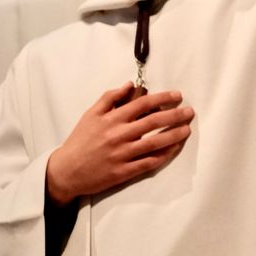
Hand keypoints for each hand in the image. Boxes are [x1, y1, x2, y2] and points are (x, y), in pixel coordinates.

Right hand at [44, 85, 193, 204]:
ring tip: (187, 130)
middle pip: (153, 122)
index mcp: (111, 119)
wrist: (66, 171)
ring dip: (174, 135)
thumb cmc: (80, 140)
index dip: (163, 99)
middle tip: (190, 112)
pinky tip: (174, 149)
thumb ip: (110, 98)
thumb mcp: (90, 114)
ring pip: (155, 142)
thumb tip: (130, 84)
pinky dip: (164, 155)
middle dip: (175, 116)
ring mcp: (122, 154)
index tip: (178, 96)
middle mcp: (118, 135)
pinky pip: (149, 162)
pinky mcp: (123, 171)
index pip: (143, 104)